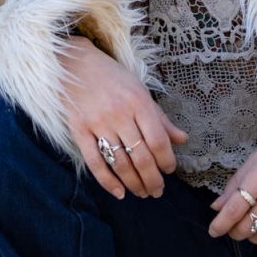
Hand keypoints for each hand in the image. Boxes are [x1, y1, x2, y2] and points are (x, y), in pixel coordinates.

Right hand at [59, 36, 188, 199]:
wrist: (74, 64)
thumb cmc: (112, 77)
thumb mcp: (140, 91)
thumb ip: (160, 118)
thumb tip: (183, 139)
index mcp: (139, 102)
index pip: (158, 140)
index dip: (167, 161)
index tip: (170, 171)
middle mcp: (119, 113)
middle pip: (141, 156)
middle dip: (152, 179)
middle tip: (157, 191)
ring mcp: (97, 122)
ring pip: (120, 163)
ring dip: (134, 183)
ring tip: (142, 193)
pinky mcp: (78, 130)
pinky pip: (94, 162)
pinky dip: (107, 181)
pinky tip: (119, 192)